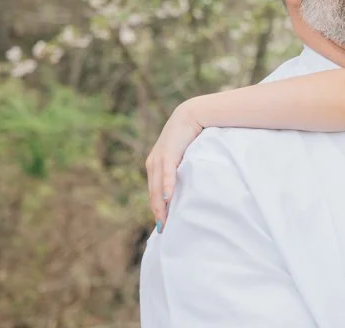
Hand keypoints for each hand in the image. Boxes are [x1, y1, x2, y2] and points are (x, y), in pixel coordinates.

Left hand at [146, 99, 204, 229]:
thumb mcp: (182, 156)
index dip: (157, 208)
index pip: (153, 192)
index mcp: (154, 165)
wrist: (191, 115)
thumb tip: (185, 188)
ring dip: (160, 205)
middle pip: (153, 193)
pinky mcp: (168, 153)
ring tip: (164, 220)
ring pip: (158, 187)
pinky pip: (167, 174)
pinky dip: (167, 186)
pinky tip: (169, 197)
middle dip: (157, 212)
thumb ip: (179, 170)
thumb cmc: (190, 135)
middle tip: (163, 230)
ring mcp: (159, 159)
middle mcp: (152, 164)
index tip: (162, 224)